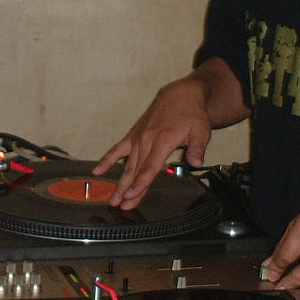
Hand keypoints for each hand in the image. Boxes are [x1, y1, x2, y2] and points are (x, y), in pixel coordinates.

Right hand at [91, 77, 213, 209]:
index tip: (132, 196)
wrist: (180, 95)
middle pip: (136, 170)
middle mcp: (147, 139)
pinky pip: (118, 149)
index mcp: (163, 140)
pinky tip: (98, 171)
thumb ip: (197, 148)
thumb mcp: (201, 130)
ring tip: (113, 199)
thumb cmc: (191, 113)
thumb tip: (195, 162)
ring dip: (120, 182)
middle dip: (127, 189)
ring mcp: (138, 137)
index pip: (150, 167)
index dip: (140, 183)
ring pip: (127, 164)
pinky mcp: (134, 135)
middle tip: (120, 205)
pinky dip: (108, 160)